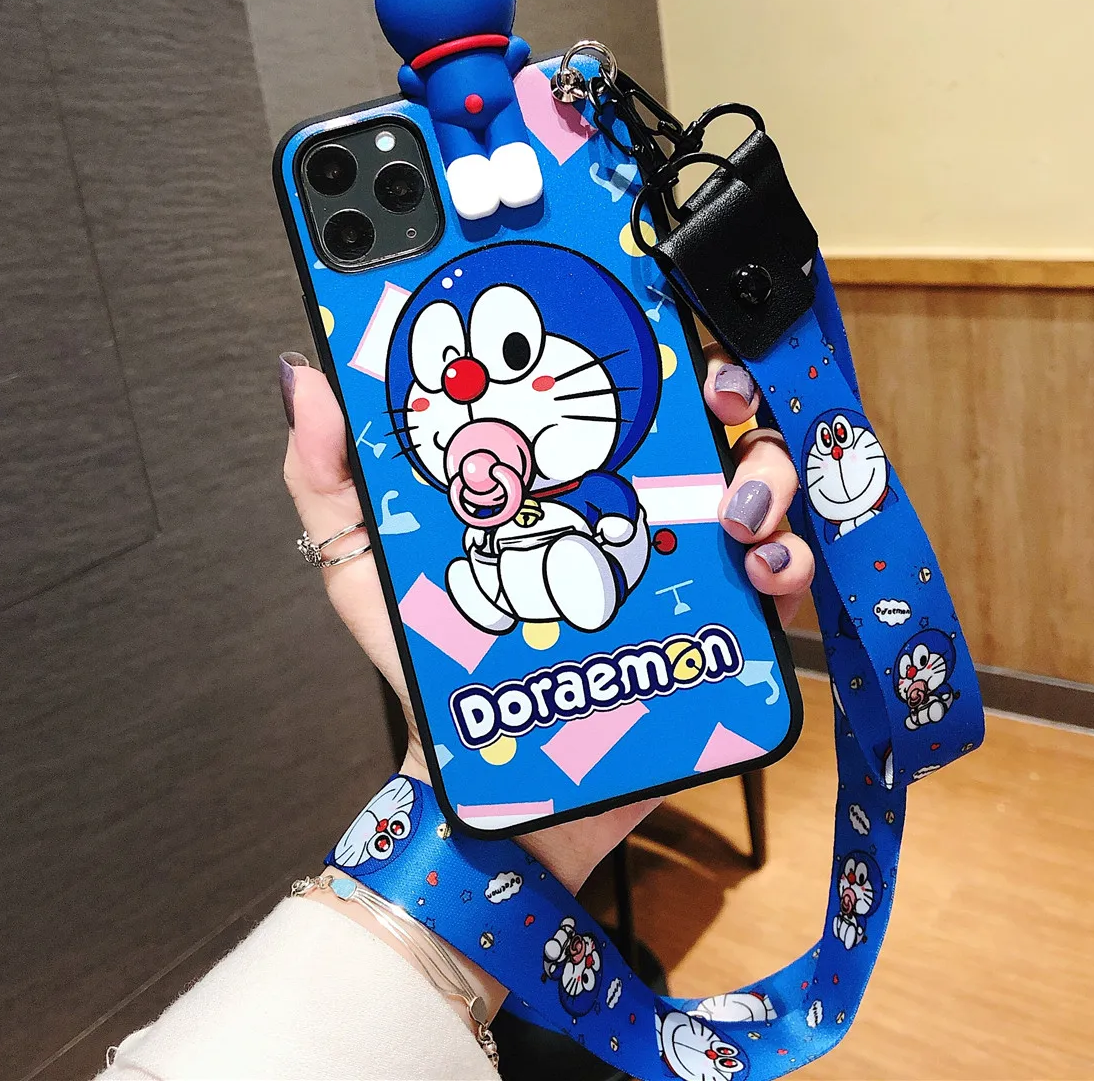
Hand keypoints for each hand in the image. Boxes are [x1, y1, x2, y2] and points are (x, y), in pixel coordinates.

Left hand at [279, 348, 812, 890]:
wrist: (490, 781)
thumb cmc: (432, 665)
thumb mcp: (365, 568)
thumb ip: (329, 477)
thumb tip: (305, 378)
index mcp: (561, 473)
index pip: (617, 379)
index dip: (647, 331)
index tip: (654, 312)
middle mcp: (634, 502)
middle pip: (709, 416)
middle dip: (731, 385)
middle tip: (719, 398)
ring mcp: (685, 561)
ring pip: (762, 482)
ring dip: (770, 474)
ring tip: (738, 510)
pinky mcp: (722, 626)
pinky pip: (780, 576)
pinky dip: (787, 561)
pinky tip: (761, 568)